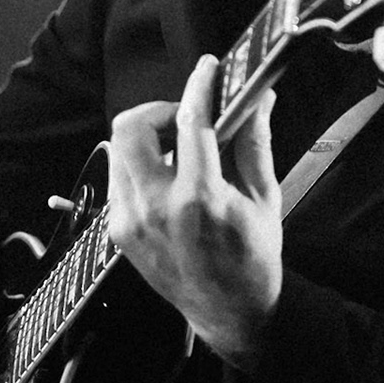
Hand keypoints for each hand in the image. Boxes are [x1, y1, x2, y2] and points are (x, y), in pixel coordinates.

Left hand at [108, 54, 281, 369]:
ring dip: (147, 139)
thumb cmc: (253, 257)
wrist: (230, 312)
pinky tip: (168, 179)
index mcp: (200, 199)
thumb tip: (258, 98)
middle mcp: (157, 209)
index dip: (199, 85)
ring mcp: (131, 222)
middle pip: (130, 128)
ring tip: (178, 151)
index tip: (208, 70)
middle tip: (183, 118)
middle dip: (157, 110)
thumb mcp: (264, 196)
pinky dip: (141, 167)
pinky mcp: (119, 232)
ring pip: (118, 151)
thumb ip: (254, 141)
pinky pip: (119, 180)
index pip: (189, 122)